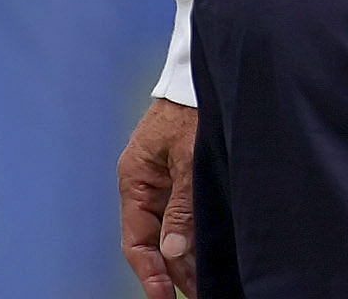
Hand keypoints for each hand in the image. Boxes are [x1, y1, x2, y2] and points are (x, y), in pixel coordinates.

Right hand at [119, 98, 197, 298]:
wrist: (212, 72)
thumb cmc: (196, 106)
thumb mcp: (190, 156)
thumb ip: (182, 203)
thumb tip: (172, 248)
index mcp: (136, 179)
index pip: (137, 239)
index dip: (151, 271)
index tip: (167, 296)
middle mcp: (148, 182)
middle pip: (157, 237)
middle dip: (175, 268)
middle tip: (198, 291)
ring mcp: (167, 176)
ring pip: (173, 225)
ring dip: (187, 252)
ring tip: (206, 279)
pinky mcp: (187, 169)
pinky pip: (186, 208)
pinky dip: (196, 230)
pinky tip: (210, 247)